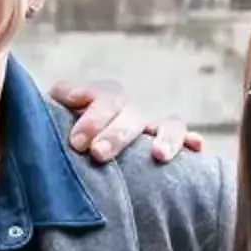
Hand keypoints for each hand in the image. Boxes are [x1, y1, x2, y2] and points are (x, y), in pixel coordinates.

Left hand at [51, 80, 203, 164]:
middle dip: (116, 134)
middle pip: (131, 114)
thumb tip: (63, 94)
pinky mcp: (168, 146)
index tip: (77, 141)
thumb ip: (57, 102)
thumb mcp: (54, 116)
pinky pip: (187, 139)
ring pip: (167, 123)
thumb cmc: (63, 134)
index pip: (104, 98)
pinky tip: (196, 148)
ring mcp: (152, 127)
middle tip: (98, 154)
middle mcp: (130, 111)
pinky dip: (192, 141)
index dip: (93, 117)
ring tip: (158, 156)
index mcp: (103, 99)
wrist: (76, 148)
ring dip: (165, 137)